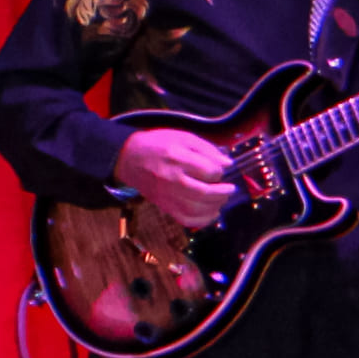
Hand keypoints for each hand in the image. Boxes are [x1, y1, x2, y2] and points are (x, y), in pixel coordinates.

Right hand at [117, 127, 238, 228]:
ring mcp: (166, 195)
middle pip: (204, 193)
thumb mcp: (183, 137)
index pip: (208, 171)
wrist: (129, 158)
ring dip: (215, 206)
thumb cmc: (158, 144)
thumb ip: (207, 149)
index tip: (219, 169)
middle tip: (229, 188)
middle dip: (223, 193)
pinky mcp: (163, 205)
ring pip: (196, 209)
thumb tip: (227, 165)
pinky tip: (211, 212)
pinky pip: (186, 219)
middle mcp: (170, 179)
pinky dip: (203, 220)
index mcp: (176, 158)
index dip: (219, 171)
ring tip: (221, 199)